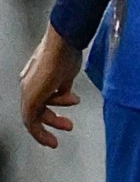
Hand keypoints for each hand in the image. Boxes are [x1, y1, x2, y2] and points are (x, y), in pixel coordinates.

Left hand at [19, 26, 83, 148]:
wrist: (63, 43)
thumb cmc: (68, 50)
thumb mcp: (69, 72)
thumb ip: (64, 85)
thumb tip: (67, 94)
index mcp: (36, 77)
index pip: (41, 98)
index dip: (53, 108)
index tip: (65, 117)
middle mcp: (28, 85)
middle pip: (37, 109)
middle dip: (53, 120)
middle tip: (69, 126)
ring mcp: (28, 91)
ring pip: (33, 117)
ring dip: (52, 125)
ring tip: (69, 126)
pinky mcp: (30, 98)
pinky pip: (31, 122)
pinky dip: (40, 133)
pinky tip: (51, 138)